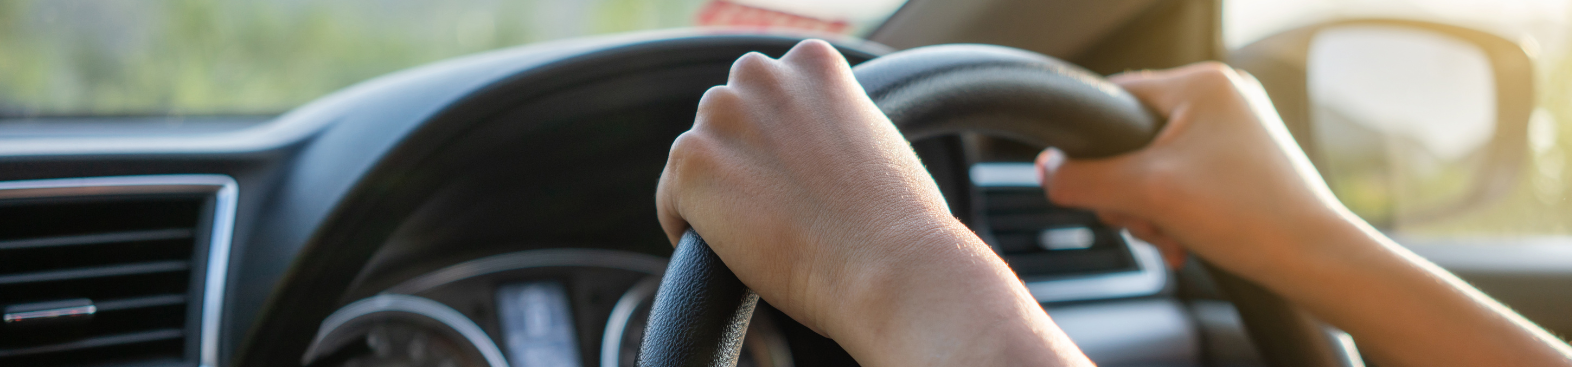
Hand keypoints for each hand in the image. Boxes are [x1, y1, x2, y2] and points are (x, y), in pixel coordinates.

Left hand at [656, 40, 1089, 365]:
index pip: (767, 93)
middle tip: (777, 210)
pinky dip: (692, 229)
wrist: (889, 266)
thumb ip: (830, 123)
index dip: (778, 141)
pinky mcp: (691, 161)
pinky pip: (671, 200)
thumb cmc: (897, 223)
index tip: (796, 179)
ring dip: (718, 193)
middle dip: (743, 159)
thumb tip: (800, 150)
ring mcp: (722, 115)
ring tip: (761, 234)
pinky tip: (734, 251)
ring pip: (698, 157)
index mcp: (812, 62)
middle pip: (726, 117)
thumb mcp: (873, 140)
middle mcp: (762, 75)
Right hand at [1039, 62, 1350, 279]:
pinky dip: (1175, 212)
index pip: (1114, 98)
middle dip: (1127, 190)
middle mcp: (1223, 97)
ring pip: (1157, 166)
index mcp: (1202, 83)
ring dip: (1150, 208)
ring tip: (1168, 235)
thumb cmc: (1248, 215)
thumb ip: (1083, 178)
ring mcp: (1238, 130)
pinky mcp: (1246, 163)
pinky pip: (1186, 180)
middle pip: (1133, 139)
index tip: (1095, 185)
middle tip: (1142, 220)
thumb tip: (1046, 171)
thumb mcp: (1146, 193)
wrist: (1316, 260)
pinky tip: (1181, 241)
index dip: (1093, 146)